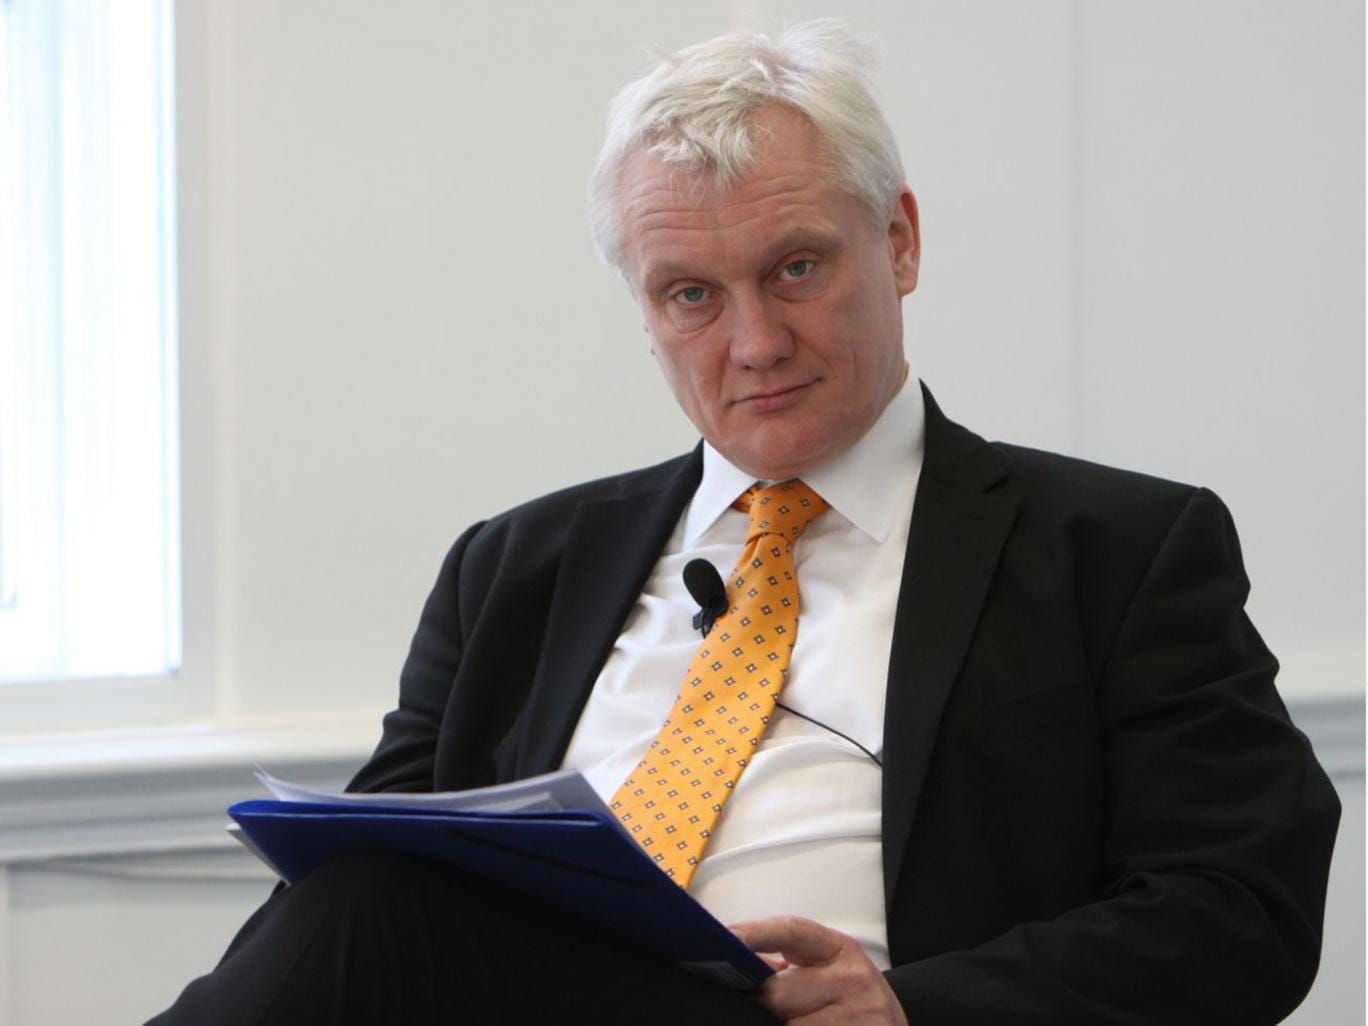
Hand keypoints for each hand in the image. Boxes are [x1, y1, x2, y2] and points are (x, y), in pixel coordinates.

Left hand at [730, 915, 908, 1025]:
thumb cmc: (851, 997)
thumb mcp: (827, 969)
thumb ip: (783, 960)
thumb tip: (733, 959)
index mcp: (838, 949)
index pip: (791, 931)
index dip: (756, 933)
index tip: (727, 937)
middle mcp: (852, 979)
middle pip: (778, 991)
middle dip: (763, 1001)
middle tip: (760, 1003)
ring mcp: (858, 1018)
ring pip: (789, 1025)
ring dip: (780, 1025)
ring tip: (790, 1018)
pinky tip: (799, 1025)